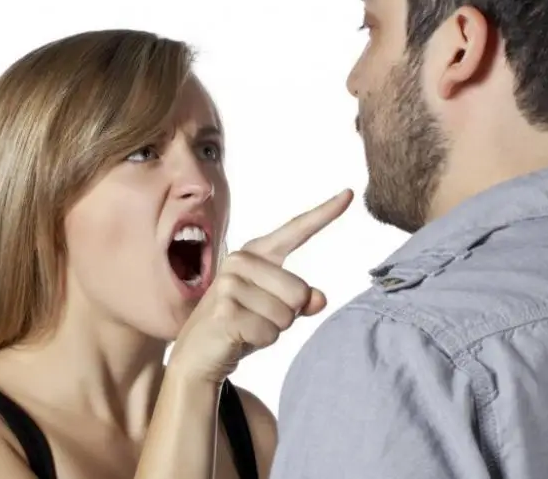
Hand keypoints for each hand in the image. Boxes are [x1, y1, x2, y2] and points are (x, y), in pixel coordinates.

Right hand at [167, 189, 353, 384]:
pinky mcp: (225, 310)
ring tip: (247, 326)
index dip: (324, 214)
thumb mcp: (275, 310)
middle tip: (258, 319)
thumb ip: (300, 300)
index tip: (349, 193)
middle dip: (287, 315)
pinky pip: (269, 332)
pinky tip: (239, 337)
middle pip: (300, 292)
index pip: (296, 230)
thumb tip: (319, 298)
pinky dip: (261, 341)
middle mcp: (241, 261)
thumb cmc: (240, 326)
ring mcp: (229, 284)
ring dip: (272, 330)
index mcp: (256, 253)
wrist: (198, 354)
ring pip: (286, 315)